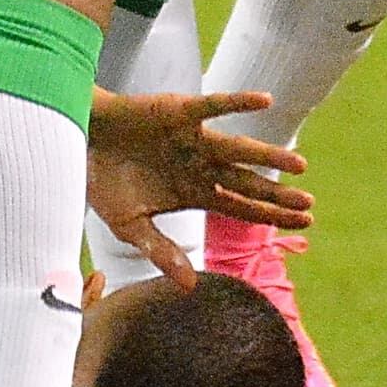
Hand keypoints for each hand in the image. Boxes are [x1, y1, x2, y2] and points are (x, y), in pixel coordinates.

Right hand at [86, 90, 311, 279]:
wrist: (77, 140)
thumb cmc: (102, 182)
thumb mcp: (130, 225)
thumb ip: (160, 251)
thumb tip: (188, 286)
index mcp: (193, 192)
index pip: (241, 207)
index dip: (271, 215)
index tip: (305, 223)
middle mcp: (200, 165)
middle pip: (247, 183)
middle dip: (277, 195)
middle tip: (309, 205)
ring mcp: (193, 138)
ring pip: (238, 149)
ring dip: (268, 156)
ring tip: (299, 166)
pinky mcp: (179, 111)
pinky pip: (214, 106)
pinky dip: (238, 102)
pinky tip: (264, 100)